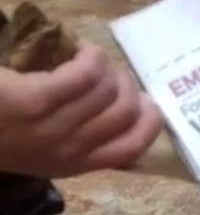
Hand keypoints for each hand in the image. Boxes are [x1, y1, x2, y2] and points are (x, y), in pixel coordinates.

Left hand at [0, 41, 163, 177]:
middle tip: (108, 72)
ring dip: (107, 67)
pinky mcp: (35, 102)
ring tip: (89, 57)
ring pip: (108, 91)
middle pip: (125, 114)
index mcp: (70, 165)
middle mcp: (67, 152)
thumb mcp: (39, 147)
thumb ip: (75, 137)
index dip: (149, 120)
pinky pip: (84, 75)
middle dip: (127, 86)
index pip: (132, 149)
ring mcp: (51, 129)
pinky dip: (90, 57)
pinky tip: (79, 48)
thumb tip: (116, 110)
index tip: (141, 101)